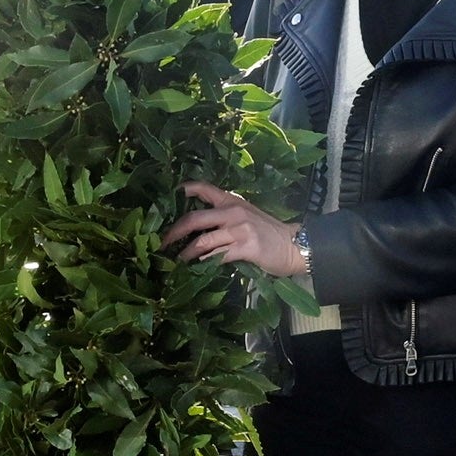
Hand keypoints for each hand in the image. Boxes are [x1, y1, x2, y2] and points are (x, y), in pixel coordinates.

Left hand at [163, 182, 307, 277]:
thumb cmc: (268, 233)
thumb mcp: (245, 216)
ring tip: (177, 261)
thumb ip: (223, 218)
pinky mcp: (245, 247)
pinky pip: (218, 256)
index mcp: (231, 200)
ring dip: (186, 253)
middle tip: (162, 243)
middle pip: (194, 218)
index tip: (167, 198)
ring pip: (203, 241)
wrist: (293, 245)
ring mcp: (239, 229)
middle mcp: (233, 211)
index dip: (183, 191)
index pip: (203, 188)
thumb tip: (196, 229)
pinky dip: (205, 262)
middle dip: (174, 232)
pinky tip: (198, 267)